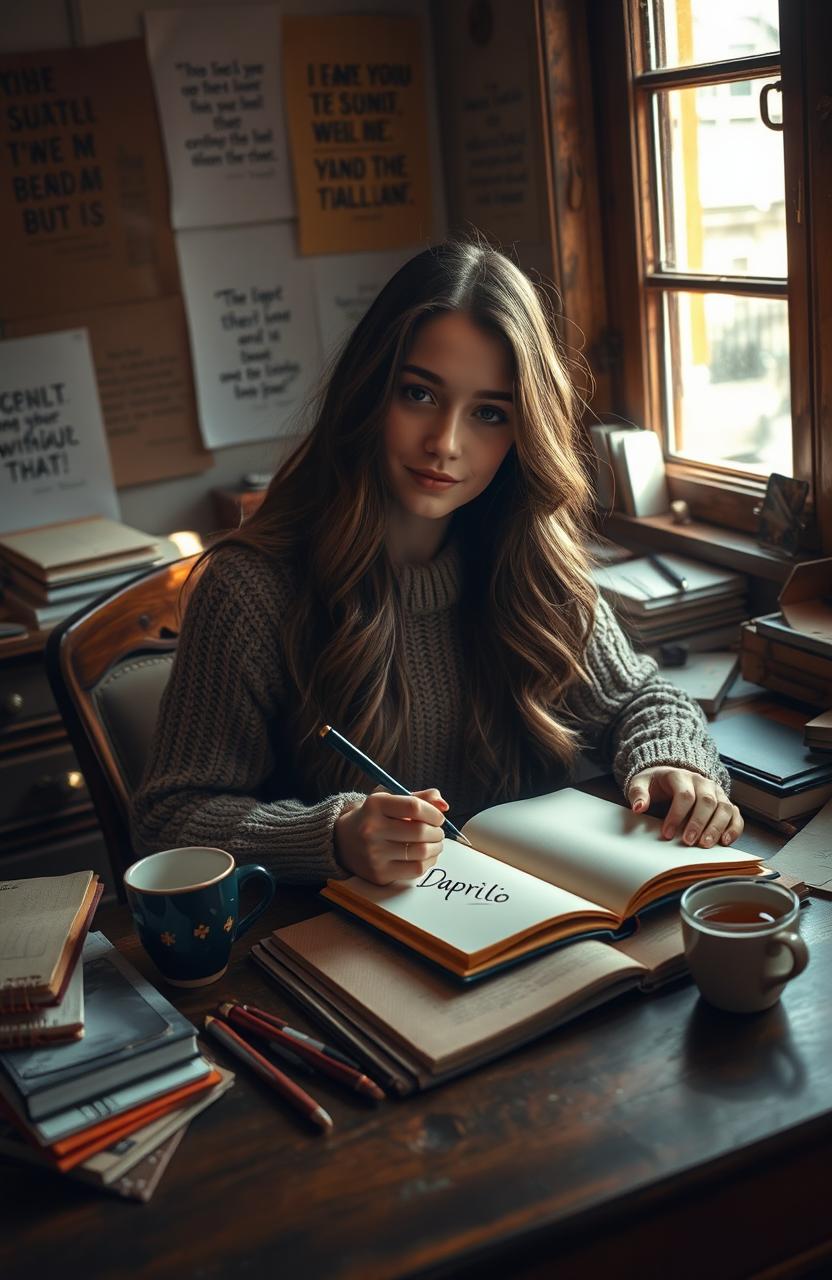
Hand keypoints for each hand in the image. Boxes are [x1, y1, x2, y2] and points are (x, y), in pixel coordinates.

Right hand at [334, 788, 447, 884]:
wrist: (342, 841)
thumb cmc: (373, 817)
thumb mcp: (389, 799)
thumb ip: (418, 798)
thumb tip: (444, 805)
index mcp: (375, 805)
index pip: (414, 807)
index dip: (433, 813)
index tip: (438, 817)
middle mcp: (372, 829)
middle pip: (419, 831)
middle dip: (437, 832)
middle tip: (438, 832)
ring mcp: (374, 854)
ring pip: (421, 852)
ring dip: (436, 847)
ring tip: (435, 843)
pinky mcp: (379, 874)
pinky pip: (415, 869)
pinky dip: (429, 862)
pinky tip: (427, 856)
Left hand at [626, 767, 743, 847]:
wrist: (670, 777)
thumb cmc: (655, 783)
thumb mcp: (641, 783)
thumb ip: (638, 793)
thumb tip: (639, 807)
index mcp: (681, 775)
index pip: (684, 795)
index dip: (677, 815)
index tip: (667, 833)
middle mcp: (702, 782)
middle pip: (707, 801)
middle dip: (698, 823)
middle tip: (688, 842)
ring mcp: (716, 791)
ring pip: (724, 808)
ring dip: (716, 827)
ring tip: (705, 844)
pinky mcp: (724, 802)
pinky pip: (735, 814)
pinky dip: (733, 828)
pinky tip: (725, 841)